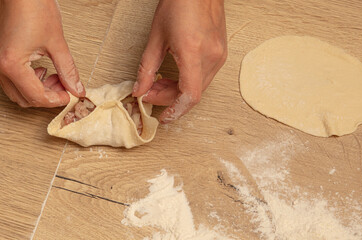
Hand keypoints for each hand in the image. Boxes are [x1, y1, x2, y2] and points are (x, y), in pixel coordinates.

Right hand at [0, 0, 84, 107]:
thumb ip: (68, 70)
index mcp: (11, 64)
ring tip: (56, 76)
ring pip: (16, 92)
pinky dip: (29, 81)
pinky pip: (12, 80)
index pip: (36, 96)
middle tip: (64, 86)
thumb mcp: (57, 43)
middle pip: (24, 99)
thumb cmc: (33, 6)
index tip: (70, 95)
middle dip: (47, 97)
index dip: (56, 100)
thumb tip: (76, 88)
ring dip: (38, 90)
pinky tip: (44, 71)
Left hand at [132, 0, 226, 122]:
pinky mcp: (221, 53)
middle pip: (192, 94)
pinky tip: (175, 76)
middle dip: (169, 99)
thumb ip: (146, 68)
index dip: (175, 111)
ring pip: (199, 87)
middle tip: (150, 93)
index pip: (190, 96)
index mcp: (194, 52)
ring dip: (178, 91)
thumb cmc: (180, 3)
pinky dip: (188, 82)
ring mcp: (219, 55)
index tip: (162, 116)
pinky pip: (205, 77)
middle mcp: (211, 57)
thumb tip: (140, 90)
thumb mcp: (156, 37)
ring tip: (159, 84)